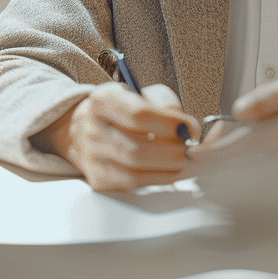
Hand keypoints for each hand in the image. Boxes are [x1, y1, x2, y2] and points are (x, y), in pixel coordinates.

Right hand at [32, 83, 200, 190]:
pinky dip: (157, 180)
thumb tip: (189, 129)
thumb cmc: (121, 110)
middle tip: (189, 150)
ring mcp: (91, 157)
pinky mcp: (97, 178)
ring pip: (134, 173)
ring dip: (168, 170)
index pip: (138, 115)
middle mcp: (91, 129)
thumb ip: (165, 103)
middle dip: (172, 153)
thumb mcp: (140, 93)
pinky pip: (132, 185)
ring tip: (183, 161)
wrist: (87, 126)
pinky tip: (168, 171)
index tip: (189, 128)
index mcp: (102, 100)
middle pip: (136, 151)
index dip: (169, 124)